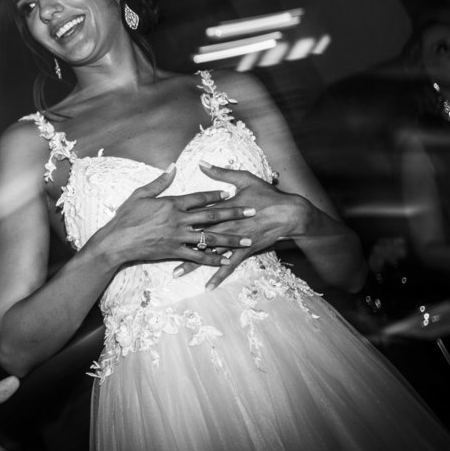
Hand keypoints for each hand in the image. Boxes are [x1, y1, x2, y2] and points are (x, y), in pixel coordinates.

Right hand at [100, 164, 250, 268]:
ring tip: (247, 240)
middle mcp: (179, 220)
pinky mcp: (175, 252)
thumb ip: (159, 181)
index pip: (199, 198)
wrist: (117, 241)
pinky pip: (198, 257)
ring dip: (231, 239)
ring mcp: (178, 237)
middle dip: (234, 213)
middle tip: (252, 212)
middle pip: (212, 216)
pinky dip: (213, 259)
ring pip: (210, 238)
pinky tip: (226, 261)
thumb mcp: (141, 194)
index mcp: (172, 203)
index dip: (216, 195)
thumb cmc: (126, 216)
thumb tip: (172, 167)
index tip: (231, 193)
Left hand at [174, 163, 310, 289]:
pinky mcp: (245, 251)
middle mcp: (226, 225)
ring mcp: (235, 240)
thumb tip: (202, 163)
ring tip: (177, 273)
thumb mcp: (244, 179)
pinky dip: (218, 276)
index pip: (197, 213)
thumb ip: (221, 172)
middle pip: (198, 236)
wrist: (289, 213)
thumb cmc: (267, 195)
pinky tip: (208, 287)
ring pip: (209, 253)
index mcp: (223, 208)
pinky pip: (229, 265)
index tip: (162, 221)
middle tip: (160, 251)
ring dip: (193, 264)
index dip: (179, 217)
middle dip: (179, 243)